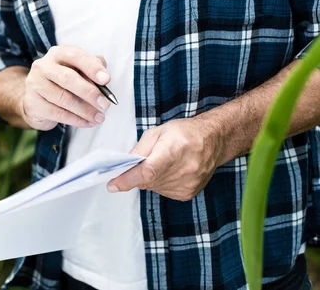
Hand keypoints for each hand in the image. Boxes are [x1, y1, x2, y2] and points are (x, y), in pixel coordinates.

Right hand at [19, 45, 111, 130]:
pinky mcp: (33, 103)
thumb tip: (104, 77)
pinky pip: (57, 113)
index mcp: (57, 54)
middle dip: (89, 92)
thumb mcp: (76, 70)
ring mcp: (35, 85)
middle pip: (67, 78)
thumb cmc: (61, 83)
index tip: (106, 80)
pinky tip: (87, 123)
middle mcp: (43, 66)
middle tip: (104, 104)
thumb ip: (90, 69)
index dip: (91, 67)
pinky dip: (75, 120)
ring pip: (63, 99)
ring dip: (85, 110)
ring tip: (99, 117)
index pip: (75, 56)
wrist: (36, 100)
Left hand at [106, 117, 226, 200]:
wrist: (213, 140)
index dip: (127, 180)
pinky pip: (163, 192)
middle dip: (139, 173)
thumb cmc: (186, 133)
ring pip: (154, 188)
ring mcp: (187, 184)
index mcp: (173, 151)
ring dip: (151, 178)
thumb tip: (124, 165)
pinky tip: (171, 170)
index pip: (147, 171)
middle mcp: (183, 170)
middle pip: (147, 181)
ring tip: (164, 162)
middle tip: (147, 160)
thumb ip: (139, 149)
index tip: (113, 185)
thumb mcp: (158, 132)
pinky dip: (161, 183)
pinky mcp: (188, 193)